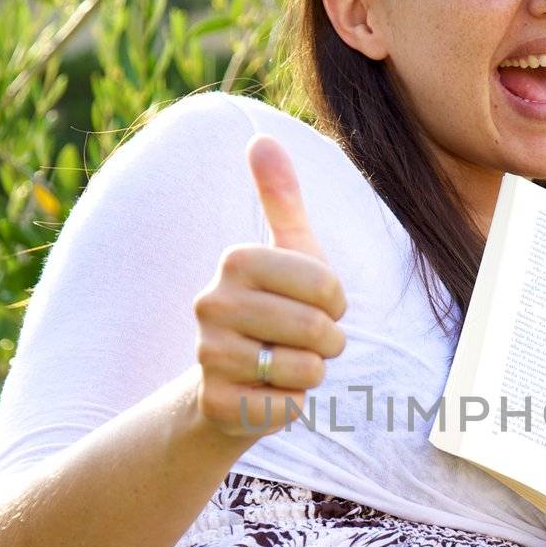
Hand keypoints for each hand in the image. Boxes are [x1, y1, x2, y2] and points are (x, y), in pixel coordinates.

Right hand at [191, 133, 346, 438]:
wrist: (226, 385)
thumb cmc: (272, 312)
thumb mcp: (285, 253)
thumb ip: (280, 198)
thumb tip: (263, 138)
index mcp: (236, 261)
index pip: (327, 286)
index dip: (336, 304)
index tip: (317, 306)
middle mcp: (212, 303)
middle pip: (317, 329)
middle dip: (327, 342)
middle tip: (305, 342)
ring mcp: (209, 355)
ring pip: (305, 370)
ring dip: (310, 374)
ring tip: (285, 365)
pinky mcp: (217, 403)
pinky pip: (288, 407)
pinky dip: (292, 406)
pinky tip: (267, 393)